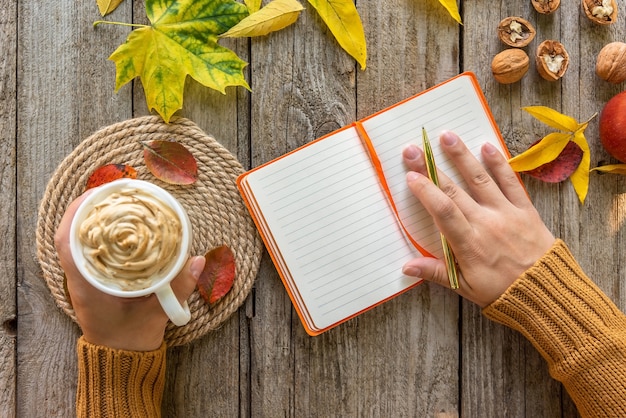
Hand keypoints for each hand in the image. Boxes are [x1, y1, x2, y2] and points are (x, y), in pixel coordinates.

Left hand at [54, 192, 204, 350]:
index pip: (68, 244)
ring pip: (79, 242)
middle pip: (71, 236)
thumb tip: (197, 259)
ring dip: (93, 220)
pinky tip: (118, 224)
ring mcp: (85, 280)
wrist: (121, 358)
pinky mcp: (95, 281)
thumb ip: (179, 287)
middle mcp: (81, 280)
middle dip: (87, 209)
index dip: (77, 215)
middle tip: (110, 191)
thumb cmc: (132, 338)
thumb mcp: (157, 313)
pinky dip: (101, 234)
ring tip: (114, 202)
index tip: (94, 196)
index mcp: (87, 286)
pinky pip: (91, 251)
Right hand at [401, 131, 554, 306]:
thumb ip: (435, 272)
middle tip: (413, 148)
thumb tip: (406, 266)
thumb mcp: (465, 287)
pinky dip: (499, 163)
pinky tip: (487, 146)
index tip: (411, 175)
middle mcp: (486, 223)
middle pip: (454, 190)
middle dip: (431, 167)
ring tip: (447, 136)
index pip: (443, 211)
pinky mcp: (524, 209)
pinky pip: (510, 182)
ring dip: (462, 156)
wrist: (546, 292)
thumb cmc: (501, 291)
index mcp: (469, 243)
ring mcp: (506, 213)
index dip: (426, 191)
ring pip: (480, 179)